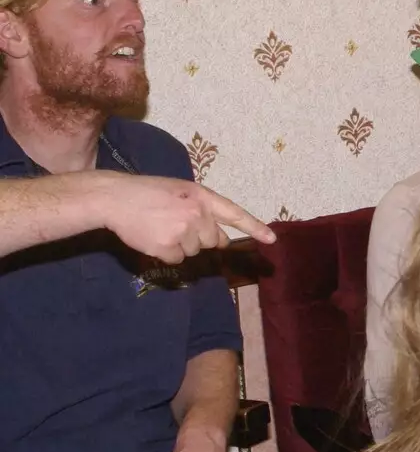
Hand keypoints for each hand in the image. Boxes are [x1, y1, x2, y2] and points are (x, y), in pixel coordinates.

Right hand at [94, 174, 275, 263]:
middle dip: (198, 237)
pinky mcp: (167, 247)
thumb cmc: (149, 193)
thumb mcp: (182, 191)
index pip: (234, 213)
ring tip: (160, 226)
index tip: (271, 240)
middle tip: (174, 223)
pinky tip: (153, 238)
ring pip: (194, 251)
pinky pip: (177, 260)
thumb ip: (204, 211)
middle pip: (213, 240)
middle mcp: (197, 213)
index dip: (254, 228)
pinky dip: (166, 254)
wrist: (114, 197)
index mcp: (202, 195)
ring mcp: (183, 231)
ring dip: (180, 244)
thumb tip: (222, 240)